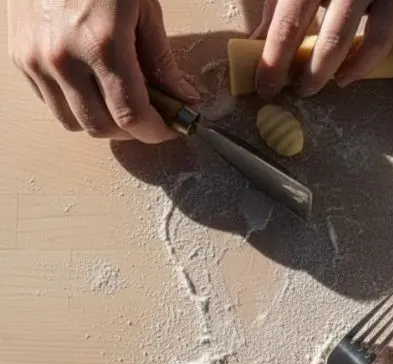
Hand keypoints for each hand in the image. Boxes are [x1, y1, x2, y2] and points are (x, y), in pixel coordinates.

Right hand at [7, 0, 199, 142]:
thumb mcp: (145, 9)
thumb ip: (162, 60)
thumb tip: (182, 97)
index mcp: (103, 44)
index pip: (131, 115)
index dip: (156, 130)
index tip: (170, 127)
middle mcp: (64, 58)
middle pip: (101, 127)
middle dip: (131, 130)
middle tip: (150, 114)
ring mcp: (36, 60)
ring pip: (72, 121)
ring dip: (101, 120)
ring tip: (119, 99)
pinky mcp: (19, 57)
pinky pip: (49, 102)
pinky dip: (74, 104)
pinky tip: (92, 85)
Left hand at [252, 0, 392, 97]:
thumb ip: (277, 6)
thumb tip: (258, 44)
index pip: (287, 24)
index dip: (274, 61)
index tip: (265, 86)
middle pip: (323, 37)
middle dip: (307, 74)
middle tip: (295, 91)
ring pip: (349, 40)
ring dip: (329, 72)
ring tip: (314, 87)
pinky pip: (382, 38)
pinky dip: (363, 64)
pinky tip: (347, 76)